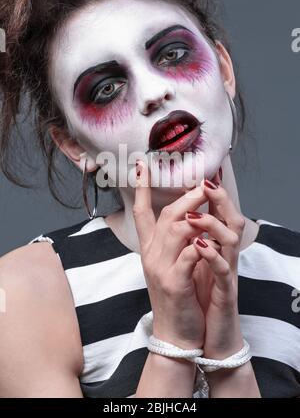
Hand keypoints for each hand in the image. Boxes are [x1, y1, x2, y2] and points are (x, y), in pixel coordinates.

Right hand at [133, 159, 210, 349]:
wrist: (174, 331)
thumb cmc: (177, 294)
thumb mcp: (170, 264)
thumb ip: (175, 241)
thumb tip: (188, 215)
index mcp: (149, 249)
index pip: (141, 212)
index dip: (141, 188)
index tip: (142, 165)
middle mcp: (151, 255)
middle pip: (166, 215)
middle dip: (185, 196)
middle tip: (203, 183)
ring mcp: (160, 268)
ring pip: (176, 229)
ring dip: (195, 214)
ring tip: (210, 203)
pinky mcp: (174, 282)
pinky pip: (189, 255)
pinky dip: (202, 243)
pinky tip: (211, 236)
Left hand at [185, 174, 245, 358]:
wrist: (202, 335)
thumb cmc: (194, 296)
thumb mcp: (186, 263)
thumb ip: (187, 239)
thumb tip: (178, 215)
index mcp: (212, 245)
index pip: (213, 212)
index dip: (208, 192)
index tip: (200, 171)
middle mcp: (222, 254)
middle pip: (228, 218)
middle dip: (217, 198)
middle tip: (203, 182)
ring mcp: (225, 271)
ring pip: (230, 239)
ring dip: (213, 224)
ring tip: (194, 214)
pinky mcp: (225, 291)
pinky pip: (224, 270)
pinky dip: (213, 257)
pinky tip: (201, 247)